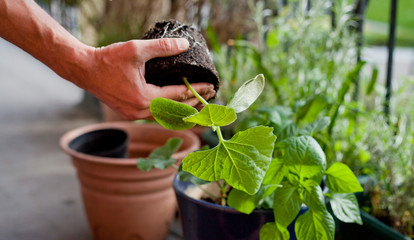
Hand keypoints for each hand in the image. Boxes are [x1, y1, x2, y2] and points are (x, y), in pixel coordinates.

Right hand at [77, 38, 215, 119]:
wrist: (84, 69)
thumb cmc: (108, 59)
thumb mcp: (136, 49)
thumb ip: (162, 47)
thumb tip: (184, 45)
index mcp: (144, 98)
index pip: (178, 95)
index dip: (196, 90)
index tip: (211, 86)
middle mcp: (141, 111)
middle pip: (175, 110)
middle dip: (195, 102)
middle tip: (211, 94)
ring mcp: (135, 115)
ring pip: (166, 116)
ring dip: (183, 108)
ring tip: (199, 101)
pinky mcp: (130, 114)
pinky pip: (156, 115)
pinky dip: (170, 110)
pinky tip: (177, 105)